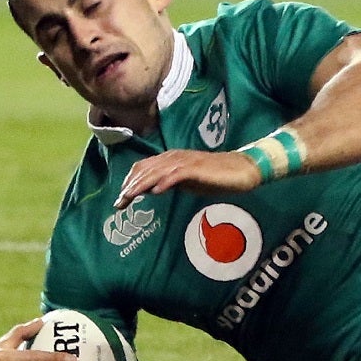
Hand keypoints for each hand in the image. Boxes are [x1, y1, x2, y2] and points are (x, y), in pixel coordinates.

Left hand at [114, 148, 263, 207]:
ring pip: (157, 171)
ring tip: (129, 197)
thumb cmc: (216, 176)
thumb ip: (170, 182)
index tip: (121, 199)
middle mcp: (175, 157)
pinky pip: (177, 174)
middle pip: (146, 169)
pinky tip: (156, 191)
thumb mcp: (188, 182)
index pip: (144, 167)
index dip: (130, 181)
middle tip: (118, 204)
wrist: (242, 169)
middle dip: (130, 186)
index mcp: (171, 159)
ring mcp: (186, 162)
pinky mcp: (198, 168)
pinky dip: (165, 181)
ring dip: (141, 184)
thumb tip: (152, 189)